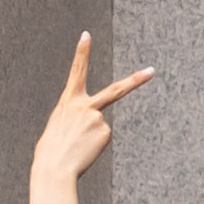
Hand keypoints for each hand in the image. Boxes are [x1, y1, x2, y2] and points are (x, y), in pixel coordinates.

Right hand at [31, 30, 157, 188]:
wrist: (54, 168)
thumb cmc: (51, 150)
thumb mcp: (58, 125)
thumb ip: (74, 116)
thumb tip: (89, 121)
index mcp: (67, 101)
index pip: (76, 71)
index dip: (82, 52)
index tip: (87, 35)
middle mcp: (85, 106)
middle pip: (116, 90)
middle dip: (136, 80)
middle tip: (152, 71)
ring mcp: (98, 119)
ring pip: (100, 126)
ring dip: (90, 137)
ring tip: (76, 146)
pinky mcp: (105, 133)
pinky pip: (102, 137)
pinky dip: (94, 144)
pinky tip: (84, 150)